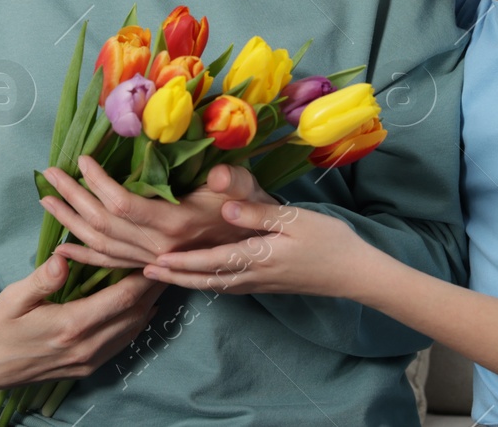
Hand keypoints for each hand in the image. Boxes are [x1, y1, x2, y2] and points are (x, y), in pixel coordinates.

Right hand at [0, 254, 162, 389]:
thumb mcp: (12, 298)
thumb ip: (41, 280)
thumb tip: (62, 257)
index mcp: (71, 326)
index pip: (122, 299)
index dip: (144, 278)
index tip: (159, 256)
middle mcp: (86, 347)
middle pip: (135, 314)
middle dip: (154, 289)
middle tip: (170, 262)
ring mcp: (88, 361)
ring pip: (132, 331)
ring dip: (149, 306)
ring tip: (161, 280)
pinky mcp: (86, 368)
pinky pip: (121, 344)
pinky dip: (136, 324)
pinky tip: (142, 309)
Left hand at [41, 158, 275, 269]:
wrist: (260, 247)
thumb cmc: (249, 208)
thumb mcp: (246, 187)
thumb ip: (233, 182)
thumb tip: (219, 175)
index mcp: (177, 224)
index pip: (124, 203)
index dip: (98, 181)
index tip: (82, 158)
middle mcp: (160, 247)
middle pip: (103, 224)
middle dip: (73, 197)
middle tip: (48, 173)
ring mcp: (154, 260)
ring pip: (101, 245)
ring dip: (70, 222)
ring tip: (46, 200)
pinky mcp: (152, 266)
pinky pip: (111, 265)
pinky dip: (85, 255)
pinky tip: (64, 248)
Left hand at [140, 200, 371, 298]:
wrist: (354, 273)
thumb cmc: (329, 241)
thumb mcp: (297, 220)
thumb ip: (259, 215)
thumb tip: (225, 210)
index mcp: (258, 257)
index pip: (211, 262)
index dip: (181, 262)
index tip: (155, 260)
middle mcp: (253, 275)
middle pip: (205, 278)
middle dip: (174, 276)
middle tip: (143, 272)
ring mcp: (259, 283)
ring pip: (213, 285)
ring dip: (186, 280)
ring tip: (162, 275)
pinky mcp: (265, 284)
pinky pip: (226, 286)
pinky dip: (205, 282)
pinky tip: (199, 278)